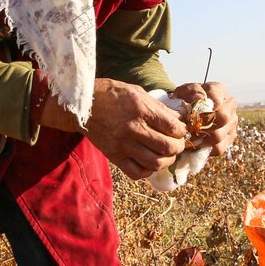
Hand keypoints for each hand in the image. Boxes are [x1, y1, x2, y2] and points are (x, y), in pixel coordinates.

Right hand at [43, 78, 187, 178]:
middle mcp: (133, 129)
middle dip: (178, 147)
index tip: (180, 130)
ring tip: (166, 154)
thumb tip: (179, 118)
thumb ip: (159, 107)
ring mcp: (122, 145)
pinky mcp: (114, 156)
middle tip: (177, 143)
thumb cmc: (112, 95)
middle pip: (167, 147)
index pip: (173, 127)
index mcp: (141, 110)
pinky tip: (150, 162)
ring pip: (155, 163)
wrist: (82, 104)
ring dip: (166, 161)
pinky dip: (148, 171)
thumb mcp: (137, 92)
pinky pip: (136, 172)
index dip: (182, 130)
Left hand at [171, 81, 238, 155]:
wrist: (188, 110)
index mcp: (219, 90)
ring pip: (219, 135)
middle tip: (189, 127)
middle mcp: (230, 105)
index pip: (216, 99)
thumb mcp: (183, 92)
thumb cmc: (185, 100)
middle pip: (223, 118)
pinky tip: (195, 144)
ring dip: (200, 138)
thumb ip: (190, 91)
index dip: (202, 108)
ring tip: (189, 136)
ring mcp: (232, 122)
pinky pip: (218, 148)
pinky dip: (204, 148)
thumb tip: (200, 98)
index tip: (190, 113)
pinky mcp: (229, 137)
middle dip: (203, 125)